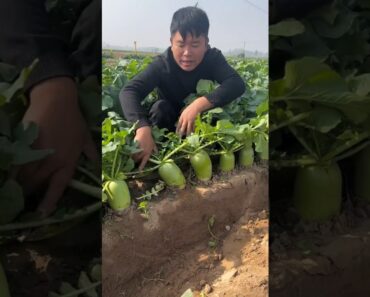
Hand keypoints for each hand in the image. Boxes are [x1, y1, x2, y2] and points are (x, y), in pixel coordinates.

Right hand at [17, 77, 97, 216]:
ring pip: (22, 177)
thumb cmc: (73, 119)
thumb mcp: (86, 138)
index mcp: (67, 163)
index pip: (56, 188)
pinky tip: (6, 177)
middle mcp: (51, 162)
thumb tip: (96, 165)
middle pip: (35, 185)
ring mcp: (36, 154)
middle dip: (27, 195)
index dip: (48, 203)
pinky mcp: (23, 145)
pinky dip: (10, 173)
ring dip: (17, 186)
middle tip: (22, 200)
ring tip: (12, 191)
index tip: (41, 215)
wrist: (56, 100)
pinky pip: (13, 165)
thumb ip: (91, 154)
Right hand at [133, 126, 156, 169]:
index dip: (141, 167)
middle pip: (138, 160)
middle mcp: (143, 152)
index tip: (139, 171)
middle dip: (136, 160)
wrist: (144, 132)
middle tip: (135, 159)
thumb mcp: (153, 145)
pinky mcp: (134, 146)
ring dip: (133, 157)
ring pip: (134, 156)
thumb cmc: (149, 138)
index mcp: (148, 153)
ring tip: (132, 156)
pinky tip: (130, 152)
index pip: (144, 161)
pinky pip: (131, 152)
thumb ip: (155, 150)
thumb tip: (157, 154)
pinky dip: (131, 153)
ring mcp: (138, 149)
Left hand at [176, 96, 212, 135]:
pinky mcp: (193, 120)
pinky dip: (192, 129)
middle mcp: (185, 118)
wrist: (196, 106)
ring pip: (188, 128)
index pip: (179, 124)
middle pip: (182, 127)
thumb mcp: (185, 112)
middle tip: (180, 137)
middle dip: (181, 132)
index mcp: (182, 116)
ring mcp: (189, 119)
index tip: (176, 133)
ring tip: (187, 136)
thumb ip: (183, 117)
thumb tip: (181, 122)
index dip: (177, 129)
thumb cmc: (191, 108)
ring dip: (187, 132)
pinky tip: (193, 132)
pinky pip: (192, 126)